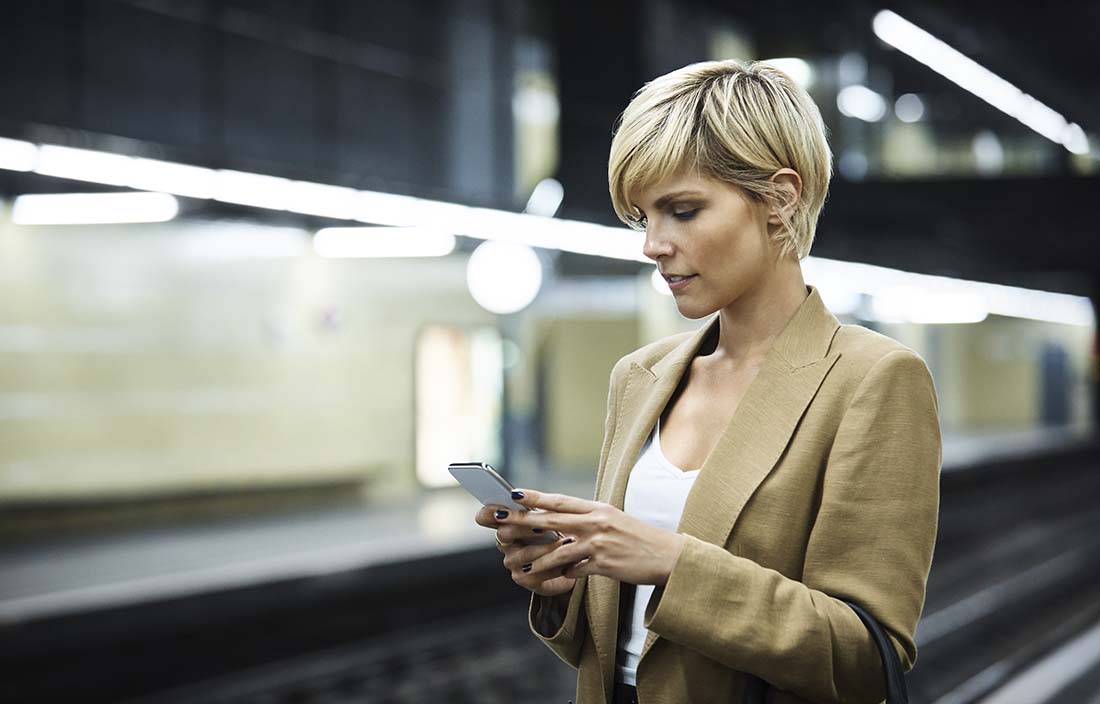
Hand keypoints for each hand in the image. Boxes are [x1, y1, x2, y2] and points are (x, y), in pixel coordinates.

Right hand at [474, 503, 578, 596]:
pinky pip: (535, 573)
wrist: (572, 564)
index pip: (485, 516)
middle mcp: (505, 543)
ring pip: (523, 555)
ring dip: (545, 548)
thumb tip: (526, 496)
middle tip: (541, 526)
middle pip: (503, 533)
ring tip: (566, 542)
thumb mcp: (550, 516)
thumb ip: (537, 508)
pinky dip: (554, 567)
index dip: (489, 512)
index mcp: (506, 523)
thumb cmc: (558, 534)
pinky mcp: (523, 578)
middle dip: (523, 528)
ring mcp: (513, 561)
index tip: (502, 509)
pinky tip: (568, 562)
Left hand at [494, 489, 687, 585]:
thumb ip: (587, 518)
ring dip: (536, 558)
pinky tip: (551, 579)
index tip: (513, 494)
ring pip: (558, 550)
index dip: (535, 497)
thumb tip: (560, 520)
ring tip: (517, 563)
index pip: (560, 500)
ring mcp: (599, 544)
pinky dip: (561, 576)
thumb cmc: (638, 538)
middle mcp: (596, 522)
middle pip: (551, 520)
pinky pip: (575, 571)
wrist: (667, 556)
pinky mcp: (604, 565)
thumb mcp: (613, 519)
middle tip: (498, 521)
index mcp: (597, 508)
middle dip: (521, 521)